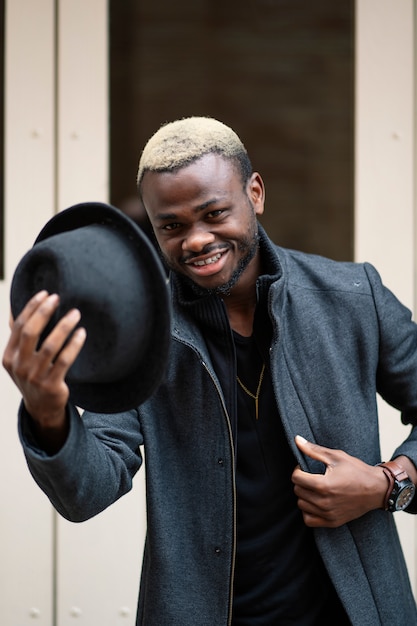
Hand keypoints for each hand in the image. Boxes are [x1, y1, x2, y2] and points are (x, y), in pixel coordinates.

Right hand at [2, 290, 85, 430]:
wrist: (42, 407)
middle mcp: (19, 365)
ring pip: (50, 346)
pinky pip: (64, 361)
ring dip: (64, 327)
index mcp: (9, 355)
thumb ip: (18, 336)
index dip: (31, 308)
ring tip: (76, 313)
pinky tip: (82, 333)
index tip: (46, 294)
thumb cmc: (33, 375)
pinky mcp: (51, 385)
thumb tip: (14, 307)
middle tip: (58, 298)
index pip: (18, 326)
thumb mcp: (20, 358)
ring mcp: (34, 376)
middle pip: (30, 332)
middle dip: (44, 312)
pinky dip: (74, 345)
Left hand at [292, 435, 387, 527]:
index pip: (296, 478)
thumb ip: (313, 450)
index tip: (305, 468)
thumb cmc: (356, 471)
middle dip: (301, 481)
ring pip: (301, 505)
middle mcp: (324, 502)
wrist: (376, 489)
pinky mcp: (332, 522)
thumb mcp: (336, 456)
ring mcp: (328, 514)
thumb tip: (297, 440)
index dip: (298, 470)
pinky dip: (308, 511)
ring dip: (304, 496)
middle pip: (297, 491)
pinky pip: (309, 520)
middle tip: (311, 477)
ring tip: (314, 489)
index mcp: (324, 485)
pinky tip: (315, 502)